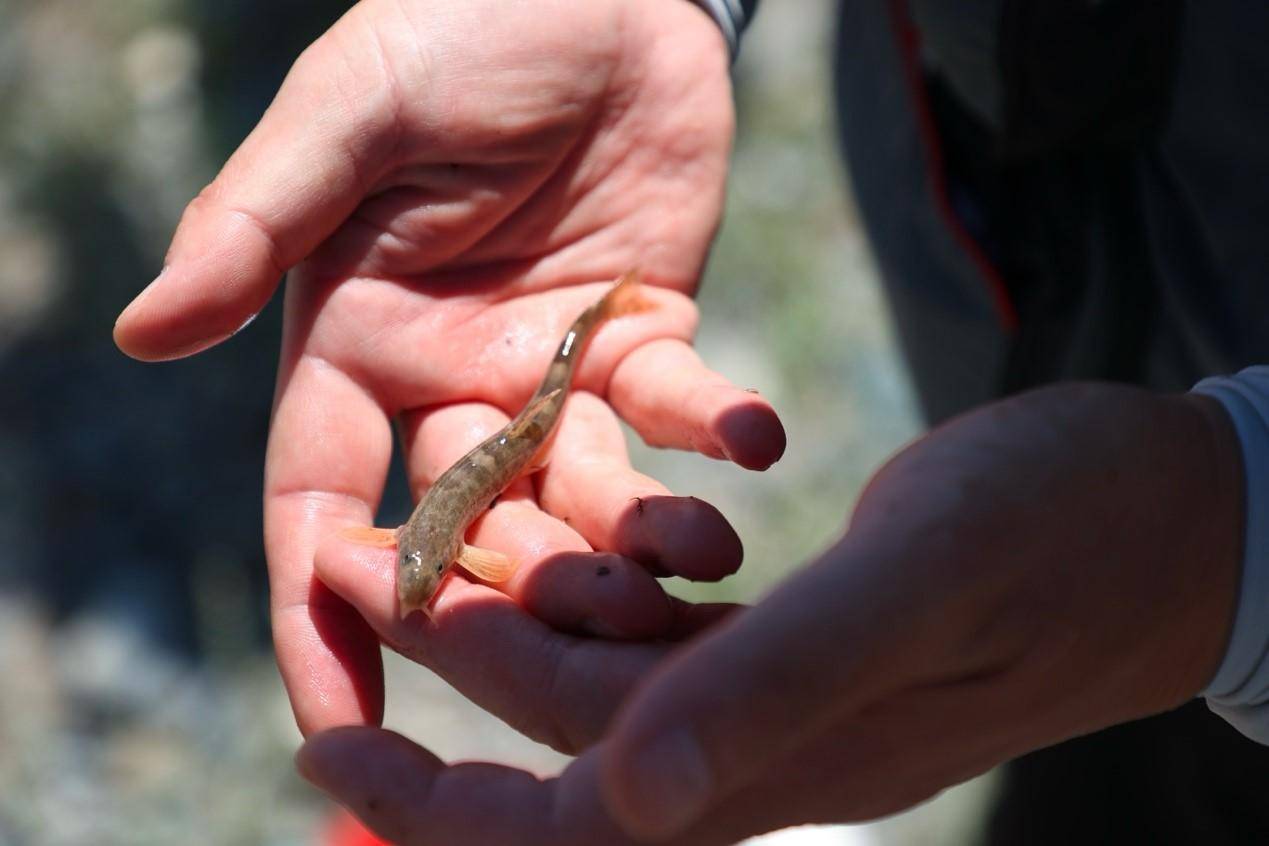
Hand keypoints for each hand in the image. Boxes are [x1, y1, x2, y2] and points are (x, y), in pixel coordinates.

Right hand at [112, 0, 784, 733]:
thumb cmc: (459, 24)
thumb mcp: (348, 112)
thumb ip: (259, 221)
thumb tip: (148, 334)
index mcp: (358, 345)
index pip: (322, 502)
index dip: (324, 609)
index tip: (334, 716)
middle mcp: (450, 379)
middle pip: (469, 526)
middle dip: (517, 592)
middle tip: (584, 631)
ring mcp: (553, 369)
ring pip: (582, 493)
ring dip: (632, 538)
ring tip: (692, 556)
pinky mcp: (644, 338)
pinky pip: (677, 409)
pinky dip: (714, 429)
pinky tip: (756, 441)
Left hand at [296, 384, 1241, 842]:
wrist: (1177, 512)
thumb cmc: (1069, 529)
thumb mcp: (925, 580)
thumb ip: (782, 682)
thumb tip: (629, 798)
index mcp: (786, 754)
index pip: (574, 812)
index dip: (440, 800)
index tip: (324, 753)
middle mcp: (776, 741)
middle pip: (574, 737)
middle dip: (458, 665)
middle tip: (354, 574)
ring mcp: (801, 693)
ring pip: (620, 684)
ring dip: (524, 625)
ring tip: (434, 549)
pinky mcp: (823, 638)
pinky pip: (681, 639)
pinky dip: (609, 598)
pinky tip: (571, 550)